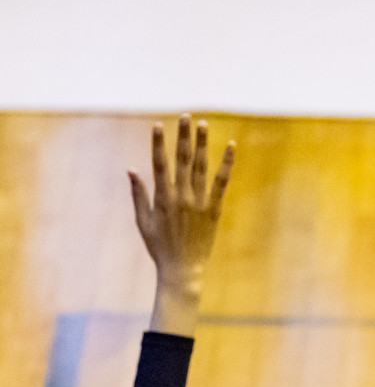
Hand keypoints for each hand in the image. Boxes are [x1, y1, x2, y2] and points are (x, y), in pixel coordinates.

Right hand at [130, 114, 234, 335]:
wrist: (183, 270)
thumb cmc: (159, 247)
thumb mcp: (143, 221)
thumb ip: (138, 194)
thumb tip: (131, 169)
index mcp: (162, 198)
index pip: (159, 164)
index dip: (158, 144)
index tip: (158, 125)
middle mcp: (181, 197)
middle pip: (182, 160)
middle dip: (183, 137)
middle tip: (185, 116)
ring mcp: (199, 203)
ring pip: (202, 167)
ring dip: (202, 144)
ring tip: (203, 124)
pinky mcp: (214, 210)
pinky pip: (222, 183)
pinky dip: (226, 164)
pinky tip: (230, 148)